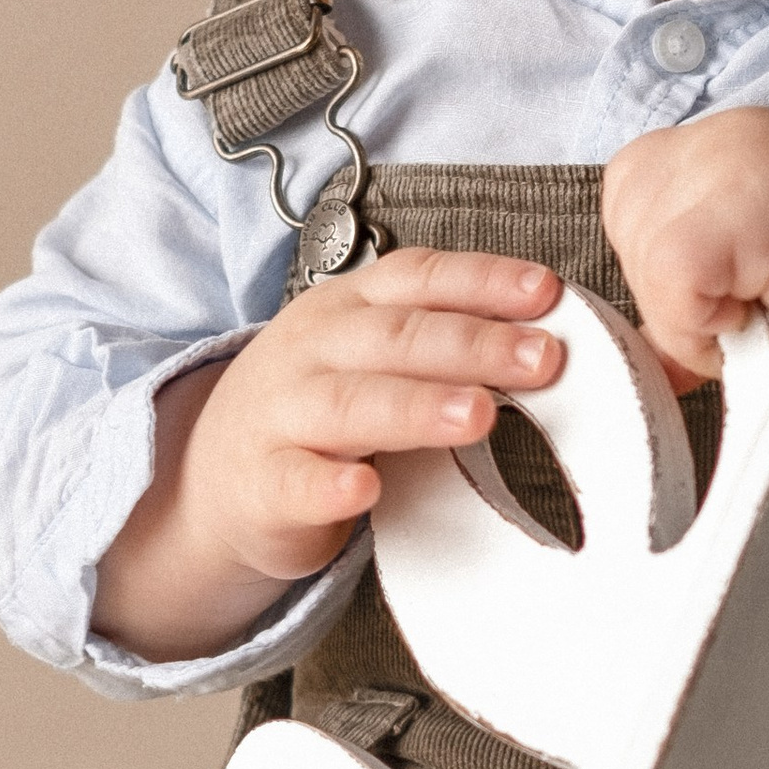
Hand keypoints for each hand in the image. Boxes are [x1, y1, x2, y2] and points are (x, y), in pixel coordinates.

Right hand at [92, 247, 564, 661]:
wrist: (216, 480)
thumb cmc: (322, 410)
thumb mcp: (372, 357)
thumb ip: (443, 343)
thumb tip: (552, 340)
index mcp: (347, 309)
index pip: (418, 278)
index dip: (482, 280)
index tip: (549, 293)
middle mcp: (313, 350)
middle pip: (396, 337)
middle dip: (474, 344)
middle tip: (543, 360)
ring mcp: (282, 416)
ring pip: (351, 405)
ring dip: (416, 407)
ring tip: (479, 415)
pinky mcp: (265, 487)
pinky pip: (297, 483)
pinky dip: (330, 486)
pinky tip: (366, 490)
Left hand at [603, 110, 768, 506]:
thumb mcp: (760, 269)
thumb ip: (695, 283)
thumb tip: (639, 354)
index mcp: (727, 138)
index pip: (633, 193)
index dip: (665, 260)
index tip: (735, 289)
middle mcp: (727, 132)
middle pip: (627, 221)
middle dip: (672, 289)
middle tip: (755, 307)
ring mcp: (738, 159)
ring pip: (646, 253)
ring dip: (693, 312)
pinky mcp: (749, 205)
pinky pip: (671, 275)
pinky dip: (704, 322)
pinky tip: (767, 315)